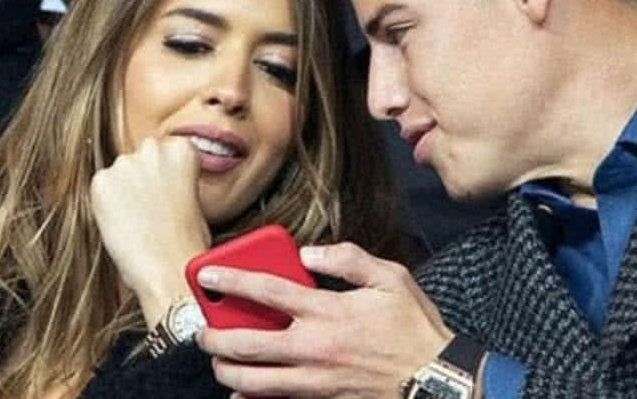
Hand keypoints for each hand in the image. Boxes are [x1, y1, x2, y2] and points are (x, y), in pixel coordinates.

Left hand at [90, 136, 210, 325]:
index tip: (166, 194)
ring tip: (137, 222)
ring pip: (119, 173)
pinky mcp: (100, 182)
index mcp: (181, 149)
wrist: (170, 269)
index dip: (164, 176)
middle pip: (140, 157)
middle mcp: (152, 148)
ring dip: (124, 191)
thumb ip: (174, 177)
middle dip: (142, 177)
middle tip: (150, 209)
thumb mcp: (193, 197)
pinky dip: (107, 206)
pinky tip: (123, 225)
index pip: (165, 151)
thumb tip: (154, 180)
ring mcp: (124, 163)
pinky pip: (101, 190)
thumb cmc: (187, 243)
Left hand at [195, 242, 452, 397]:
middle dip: (215, 337)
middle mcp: (313, 347)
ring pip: (253, 381)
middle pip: (247, 344)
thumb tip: (310, 252)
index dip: (231, 281)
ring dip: (226, 370)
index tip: (207, 274)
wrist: (434, 379)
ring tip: (217, 360)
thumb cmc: (413, 328)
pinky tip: (240, 391)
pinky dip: (251, 398)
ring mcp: (314, 379)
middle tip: (202, 330)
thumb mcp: (390, 278)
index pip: (267, 291)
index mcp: (327, 311)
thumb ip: (348, 259)